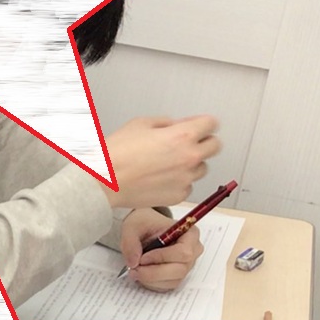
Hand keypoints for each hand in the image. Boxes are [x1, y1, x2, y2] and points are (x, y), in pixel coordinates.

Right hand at [103, 115, 219, 208]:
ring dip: (192, 164)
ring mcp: (185, 179)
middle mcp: (189, 157)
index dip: (203, 123)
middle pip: (215, 146)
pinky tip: (162, 178)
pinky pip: (187, 186)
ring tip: (170, 164)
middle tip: (189, 144)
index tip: (198, 126)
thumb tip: (176, 127)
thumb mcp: (141, 124)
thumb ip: (166, 123)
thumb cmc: (117, 154)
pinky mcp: (178, 196)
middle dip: (204, 142)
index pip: (211, 124)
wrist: (104, 181)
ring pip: (202, 168)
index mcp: (183, 135)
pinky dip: (179, 182)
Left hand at [119, 208, 203, 290]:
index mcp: (190, 234)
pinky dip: (152, 283)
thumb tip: (133, 263)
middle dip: (154, 272)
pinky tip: (141, 274)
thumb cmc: (144, 224)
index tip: (142, 258)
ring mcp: (187, 266)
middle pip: (179, 270)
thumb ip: (130, 242)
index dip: (162, 258)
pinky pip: (167, 286)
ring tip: (135, 271)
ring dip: (151, 279)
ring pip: (173, 281)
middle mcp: (193, 251)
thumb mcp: (132, 227)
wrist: (144, 229)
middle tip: (134, 269)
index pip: (183, 252)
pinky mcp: (178, 276)